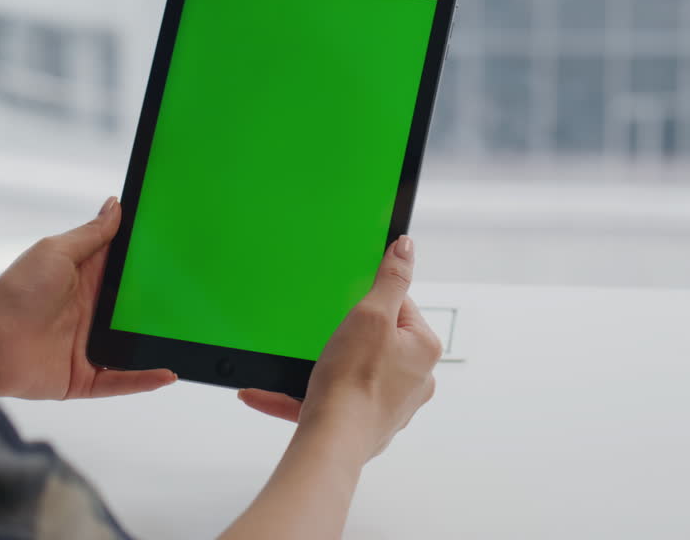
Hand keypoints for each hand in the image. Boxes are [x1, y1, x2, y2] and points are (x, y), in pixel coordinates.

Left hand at [0, 197, 176, 399]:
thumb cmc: (15, 292)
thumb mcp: (56, 252)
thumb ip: (91, 234)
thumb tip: (115, 205)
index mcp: (85, 280)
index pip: (124, 270)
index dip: (148, 262)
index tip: (175, 252)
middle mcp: (90, 313)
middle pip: (134, 309)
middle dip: (161, 304)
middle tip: (195, 295)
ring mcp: (89, 345)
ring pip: (132, 345)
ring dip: (157, 343)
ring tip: (189, 336)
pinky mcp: (84, 376)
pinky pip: (121, 380)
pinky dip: (144, 379)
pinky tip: (168, 372)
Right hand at [236, 237, 441, 462]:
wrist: (333, 441)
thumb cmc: (355, 381)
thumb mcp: (370, 314)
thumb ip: (390, 279)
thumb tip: (407, 248)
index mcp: (423, 348)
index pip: (399, 306)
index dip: (368, 300)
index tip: (346, 305)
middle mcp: (415, 378)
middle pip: (375, 337)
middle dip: (344, 334)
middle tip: (322, 333)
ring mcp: (390, 404)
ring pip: (351, 370)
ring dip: (321, 365)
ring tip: (297, 361)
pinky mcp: (364, 424)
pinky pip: (330, 400)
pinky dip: (301, 393)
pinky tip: (266, 391)